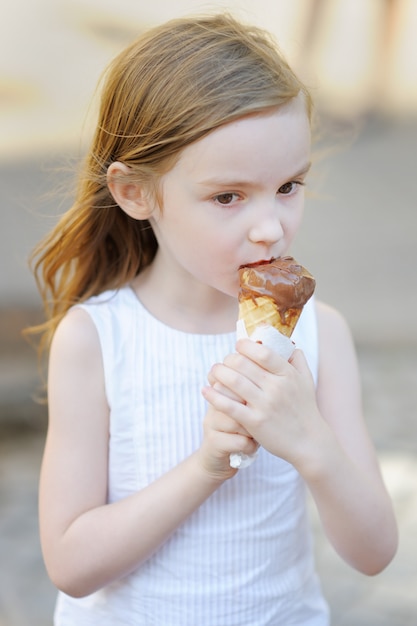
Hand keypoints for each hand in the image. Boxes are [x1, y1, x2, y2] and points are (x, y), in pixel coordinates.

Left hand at [202, 338, 321, 467]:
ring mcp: (265, 405)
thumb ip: (297, 359)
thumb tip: (287, 342)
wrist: (309, 443)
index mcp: (288, 375)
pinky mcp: (255, 422)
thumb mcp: (307, 381)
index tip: (238, 345)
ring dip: (218, 373)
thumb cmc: (305, 409)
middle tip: (224, 362)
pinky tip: (205, 390)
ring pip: (234, 381)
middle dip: (228, 359)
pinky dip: (214, 396)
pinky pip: (229, 406)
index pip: (263, 352)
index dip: (246, 345)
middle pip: (243, 364)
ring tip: (213, 372)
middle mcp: (276, 388)